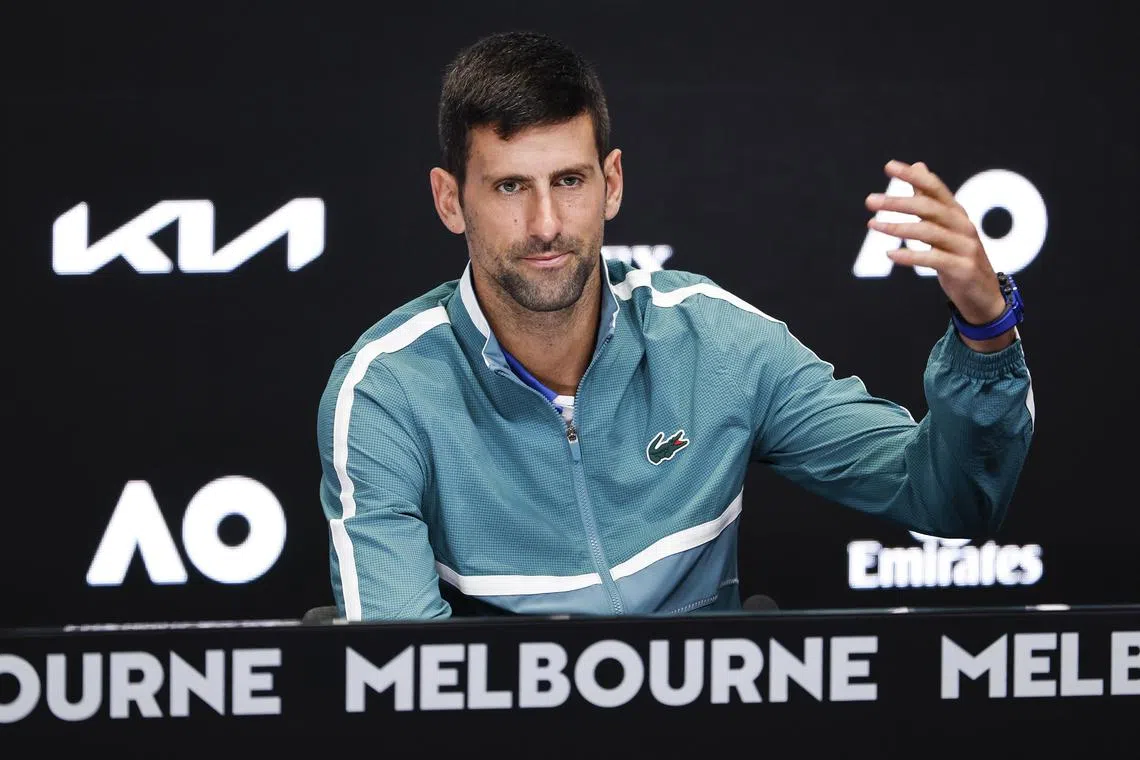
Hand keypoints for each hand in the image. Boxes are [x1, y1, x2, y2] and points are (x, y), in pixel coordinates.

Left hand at [864, 160, 1012, 349]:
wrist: (984, 296)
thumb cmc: (959, 258)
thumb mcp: (945, 228)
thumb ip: (930, 200)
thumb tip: (918, 166)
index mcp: (958, 214)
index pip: (935, 188)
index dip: (913, 175)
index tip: (888, 166)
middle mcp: (964, 226)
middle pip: (929, 208)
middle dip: (898, 202)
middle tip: (870, 200)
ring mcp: (966, 248)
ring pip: (929, 232)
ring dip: (898, 227)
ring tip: (873, 225)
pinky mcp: (963, 269)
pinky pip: (933, 259)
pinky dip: (910, 256)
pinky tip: (890, 253)